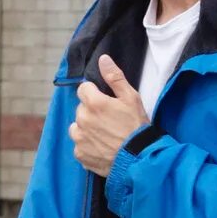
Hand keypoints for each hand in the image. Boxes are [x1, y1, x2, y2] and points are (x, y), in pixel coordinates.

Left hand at [71, 55, 150, 176]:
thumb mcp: (131, 98)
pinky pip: (79, 145)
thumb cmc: (137, 127)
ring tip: (105, 134)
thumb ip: (114, 77)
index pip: (83, 89)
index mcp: (94, 103)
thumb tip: (103, 59)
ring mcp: (79, 138)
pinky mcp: (80, 154)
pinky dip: (88, 145)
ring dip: (86, 128)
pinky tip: (102, 147)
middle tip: (110, 120)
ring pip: (77, 127)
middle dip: (92, 111)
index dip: (95, 93)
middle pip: (81, 109)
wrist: (139, 158)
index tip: (106, 101)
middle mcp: (82, 120)